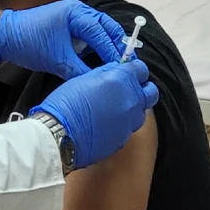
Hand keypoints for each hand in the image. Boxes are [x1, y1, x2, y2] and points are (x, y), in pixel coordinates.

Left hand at [0, 0, 127, 79]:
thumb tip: (97, 83)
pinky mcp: (69, 25)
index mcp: (76, 14)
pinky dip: (97, 45)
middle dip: (116, 44)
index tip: (121, 67)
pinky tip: (101, 59)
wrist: (5, 36)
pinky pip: (89, 34)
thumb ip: (79, 70)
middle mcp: (79, 11)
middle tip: (125, 63)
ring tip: (116, 63)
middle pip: (107, 26)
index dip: (113, 51)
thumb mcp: (57, 60)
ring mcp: (74, 17)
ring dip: (108, 44)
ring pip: (99, 29)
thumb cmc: (29, 43)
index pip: (102, 32)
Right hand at [33, 60, 159, 169]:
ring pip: (141, 112)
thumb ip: (106, 73)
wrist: (58, 136)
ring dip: (133, 108)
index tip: (128, 72)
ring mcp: (129, 122)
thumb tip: (116, 70)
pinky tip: (106, 124)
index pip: (141, 69)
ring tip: (115, 109)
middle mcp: (131, 101)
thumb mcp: (84, 78)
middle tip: (128, 89)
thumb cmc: (65, 104)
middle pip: (151, 92)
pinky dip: (122, 124)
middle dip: (143, 89)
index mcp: (121, 80)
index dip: (134, 70)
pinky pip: (129, 128)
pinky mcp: (123, 139)